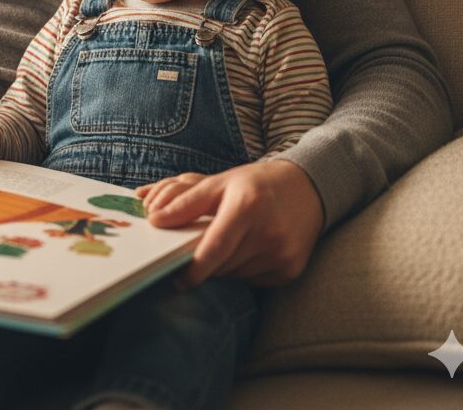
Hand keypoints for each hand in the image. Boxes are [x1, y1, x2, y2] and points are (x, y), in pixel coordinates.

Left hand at [137, 160, 324, 288]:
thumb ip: (185, 202)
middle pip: (222, 264)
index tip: (177, 280)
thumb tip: (155, 221)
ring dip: (223, 265)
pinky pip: (253, 279)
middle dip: (205, 261)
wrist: (307, 189)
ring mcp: (282, 255)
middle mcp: (268, 233)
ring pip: (235, 274)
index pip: (214, 248)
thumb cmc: (255, 184)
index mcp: (247, 207)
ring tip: (230, 239)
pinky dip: (242, 269)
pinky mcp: (290, 270)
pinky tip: (249, 247)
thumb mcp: (219, 183)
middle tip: (198, 248)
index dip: (193, 269)